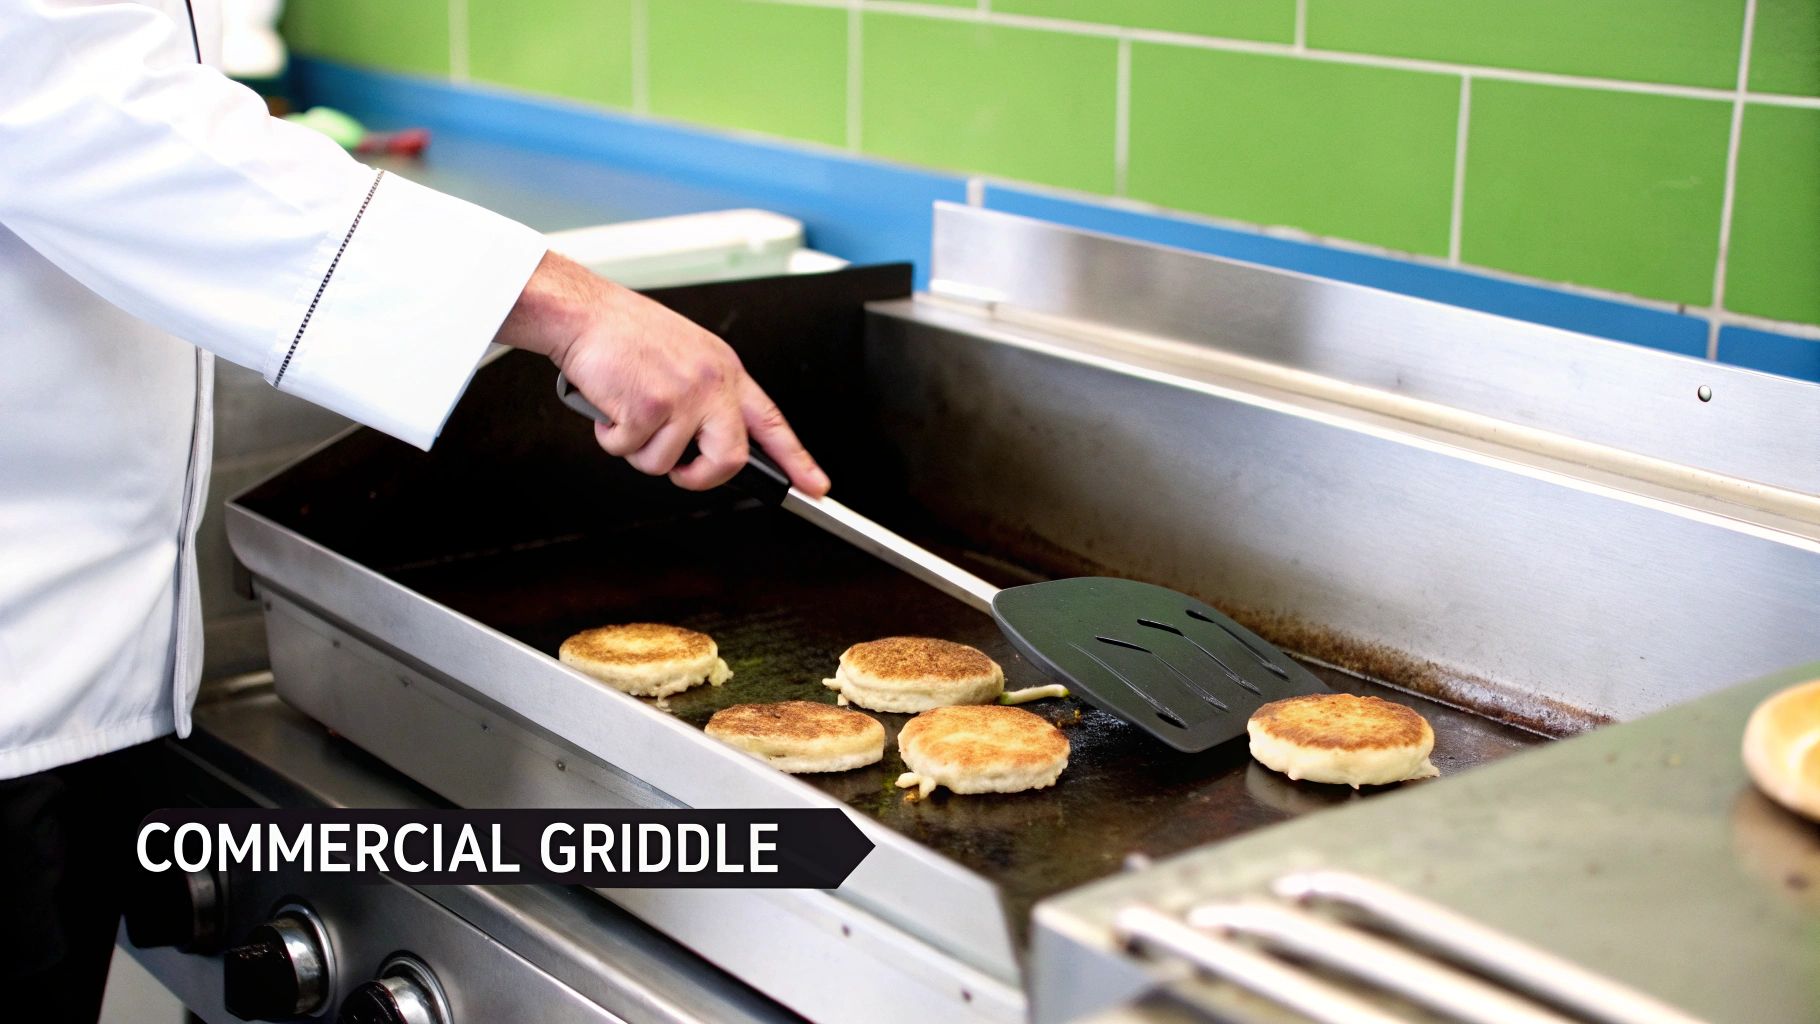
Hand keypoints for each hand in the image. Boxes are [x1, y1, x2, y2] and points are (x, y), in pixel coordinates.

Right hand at [496, 251, 829, 494]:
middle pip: (730, 459)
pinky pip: (628, 452)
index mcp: (726, 371)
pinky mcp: (648, 408)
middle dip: (700, 478)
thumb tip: (706, 444)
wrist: (584, 312)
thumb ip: (705, 396)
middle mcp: (711, 383)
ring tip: (626, 413)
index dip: (797, 459)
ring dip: (637, 450)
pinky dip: (610, 437)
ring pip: (665, 463)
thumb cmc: (625, 333)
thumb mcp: (686, 356)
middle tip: (681, 471)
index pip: (772, 422)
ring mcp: (682, 396)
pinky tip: (609, 405)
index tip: (815, 486)